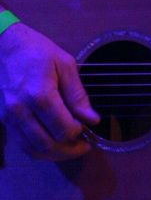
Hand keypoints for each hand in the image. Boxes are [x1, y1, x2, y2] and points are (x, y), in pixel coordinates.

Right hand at [0, 22, 99, 159]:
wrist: (4, 45)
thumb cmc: (37, 50)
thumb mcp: (65, 64)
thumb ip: (78, 95)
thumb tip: (92, 119)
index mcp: (39, 94)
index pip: (63, 129)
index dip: (79, 133)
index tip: (87, 127)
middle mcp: (20, 110)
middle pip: (48, 145)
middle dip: (70, 150)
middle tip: (83, 145)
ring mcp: (8, 117)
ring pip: (33, 150)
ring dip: (54, 154)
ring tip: (70, 146)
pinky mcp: (3, 120)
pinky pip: (22, 144)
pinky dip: (39, 149)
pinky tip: (52, 142)